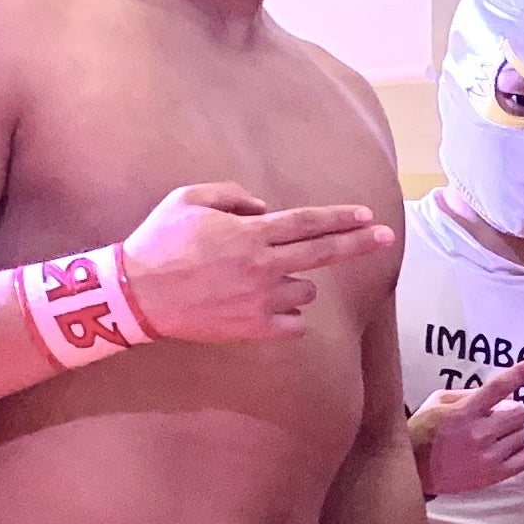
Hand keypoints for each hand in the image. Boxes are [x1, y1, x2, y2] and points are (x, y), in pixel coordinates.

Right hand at [120, 182, 397, 344]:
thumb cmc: (159, 242)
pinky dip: (289, 315)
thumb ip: (231, 195)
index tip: (367, 215)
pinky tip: (266, 307)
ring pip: (305, 290)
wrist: (137, 295)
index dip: (340, 218)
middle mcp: (263, 265)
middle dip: (360, 243)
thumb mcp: (187, 199)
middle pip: (323, 252)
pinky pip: (295, 324)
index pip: (307, 222)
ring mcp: (262, 299)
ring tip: (258, 281)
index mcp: (249, 233)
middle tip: (386, 236)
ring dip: (295, 283)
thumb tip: (264, 208)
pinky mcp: (256, 328)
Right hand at [411, 360, 523, 495]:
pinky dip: (520, 451)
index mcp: (463, 412)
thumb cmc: (424, 431)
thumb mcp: (438, 402)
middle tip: (496, 417)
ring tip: (494, 436)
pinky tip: (504, 450)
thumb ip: (469, 394)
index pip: (499, 387)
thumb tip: (501, 394)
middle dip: (512, 411)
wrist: (412, 470)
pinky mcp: (494, 476)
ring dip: (514, 431)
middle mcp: (479, 434)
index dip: (523, 372)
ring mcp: (488, 457)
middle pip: (521, 413)